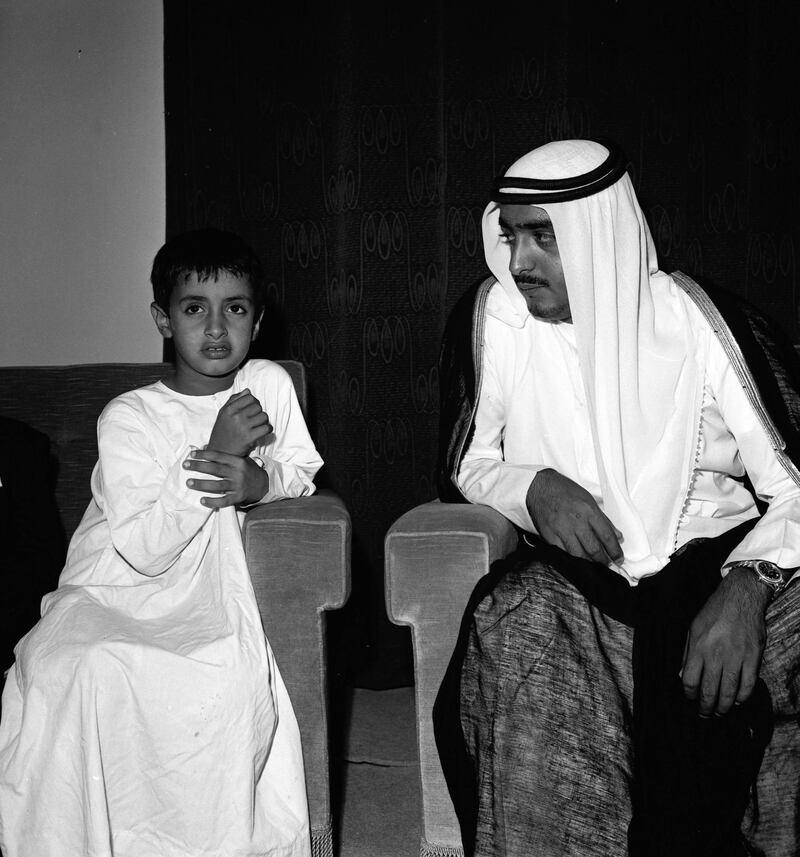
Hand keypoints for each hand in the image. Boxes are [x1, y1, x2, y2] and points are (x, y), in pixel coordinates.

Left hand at [184, 450, 268, 507]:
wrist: (265, 485)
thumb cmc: (249, 471)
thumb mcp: (241, 460)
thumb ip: (224, 456)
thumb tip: (205, 447)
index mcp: (238, 462)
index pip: (218, 456)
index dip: (204, 454)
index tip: (191, 454)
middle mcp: (238, 473)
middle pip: (215, 469)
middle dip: (199, 467)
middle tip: (185, 465)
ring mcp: (238, 486)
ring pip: (218, 485)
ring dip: (202, 484)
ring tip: (189, 482)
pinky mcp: (239, 498)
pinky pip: (224, 501)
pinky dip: (213, 501)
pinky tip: (202, 500)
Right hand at [207, 389, 271, 456]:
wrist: (220, 453)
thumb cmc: (222, 433)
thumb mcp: (223, 414)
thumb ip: (234, 400)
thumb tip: (248, 391)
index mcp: (229, 409)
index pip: (250, 397)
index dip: (254, 403)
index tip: (252, 410)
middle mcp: (236, 416)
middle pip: (258, 406)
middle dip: (258, 412)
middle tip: (254, 420)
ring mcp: (243, 427)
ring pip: (264, 416)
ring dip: (264, 421)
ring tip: (258, 426)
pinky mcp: (250, 438)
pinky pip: (267, 428)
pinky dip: (268, 429)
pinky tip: (262, 431)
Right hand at [526, 468, 622, 564]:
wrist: (538, 487)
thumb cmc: (563, 490)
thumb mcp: (588, 499)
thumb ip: (603, 519)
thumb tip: (617, 535)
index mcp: (588, 510)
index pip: (607, 536)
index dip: (615, 550)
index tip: (618, 557)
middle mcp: (576, 521)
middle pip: (594, 549)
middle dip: (603, 560)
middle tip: (607, 564)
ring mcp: (562, 530)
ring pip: (579, 555)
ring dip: (589, 563)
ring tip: (594, 564)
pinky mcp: (549, 536)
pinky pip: (563, 553)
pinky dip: (572, 559)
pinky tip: (577, 560)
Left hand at [681, 567, 770, 715]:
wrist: (741, 598)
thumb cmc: (714, 612)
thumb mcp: (693, 628)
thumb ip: (687, 653)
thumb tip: (682, 676)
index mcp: (698, 647)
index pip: (690, 680)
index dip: (689, 694)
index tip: (690, 699)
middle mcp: (716, 655)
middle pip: (709, 690)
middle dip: (705, 707)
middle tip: (705, 715)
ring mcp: (736, 658)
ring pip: (729, 692)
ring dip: (723, 707)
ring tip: (719, 713)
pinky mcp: (753, 658)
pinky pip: (748, 685)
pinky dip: (742, 697)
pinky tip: (737, 701)